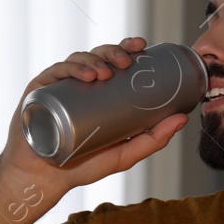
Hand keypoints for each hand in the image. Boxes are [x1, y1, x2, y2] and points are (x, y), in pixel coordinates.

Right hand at [0, 36, 188, 192]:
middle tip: (127, 61)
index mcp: (100, 92)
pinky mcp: (40, 90)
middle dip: (114, 51)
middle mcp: (80, 84)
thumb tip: (183, 119)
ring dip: (95, 59)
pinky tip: (87, 75)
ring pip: (79, 60)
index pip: (115, 62)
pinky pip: (57, 71)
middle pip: (98, 56)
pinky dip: (73, 68)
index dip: (128, 48)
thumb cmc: (84, 165)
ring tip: (106, 72)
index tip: (143, 45)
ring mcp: (60, 85)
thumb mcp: (125, 154)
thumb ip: (154, 139)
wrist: (46, 178)